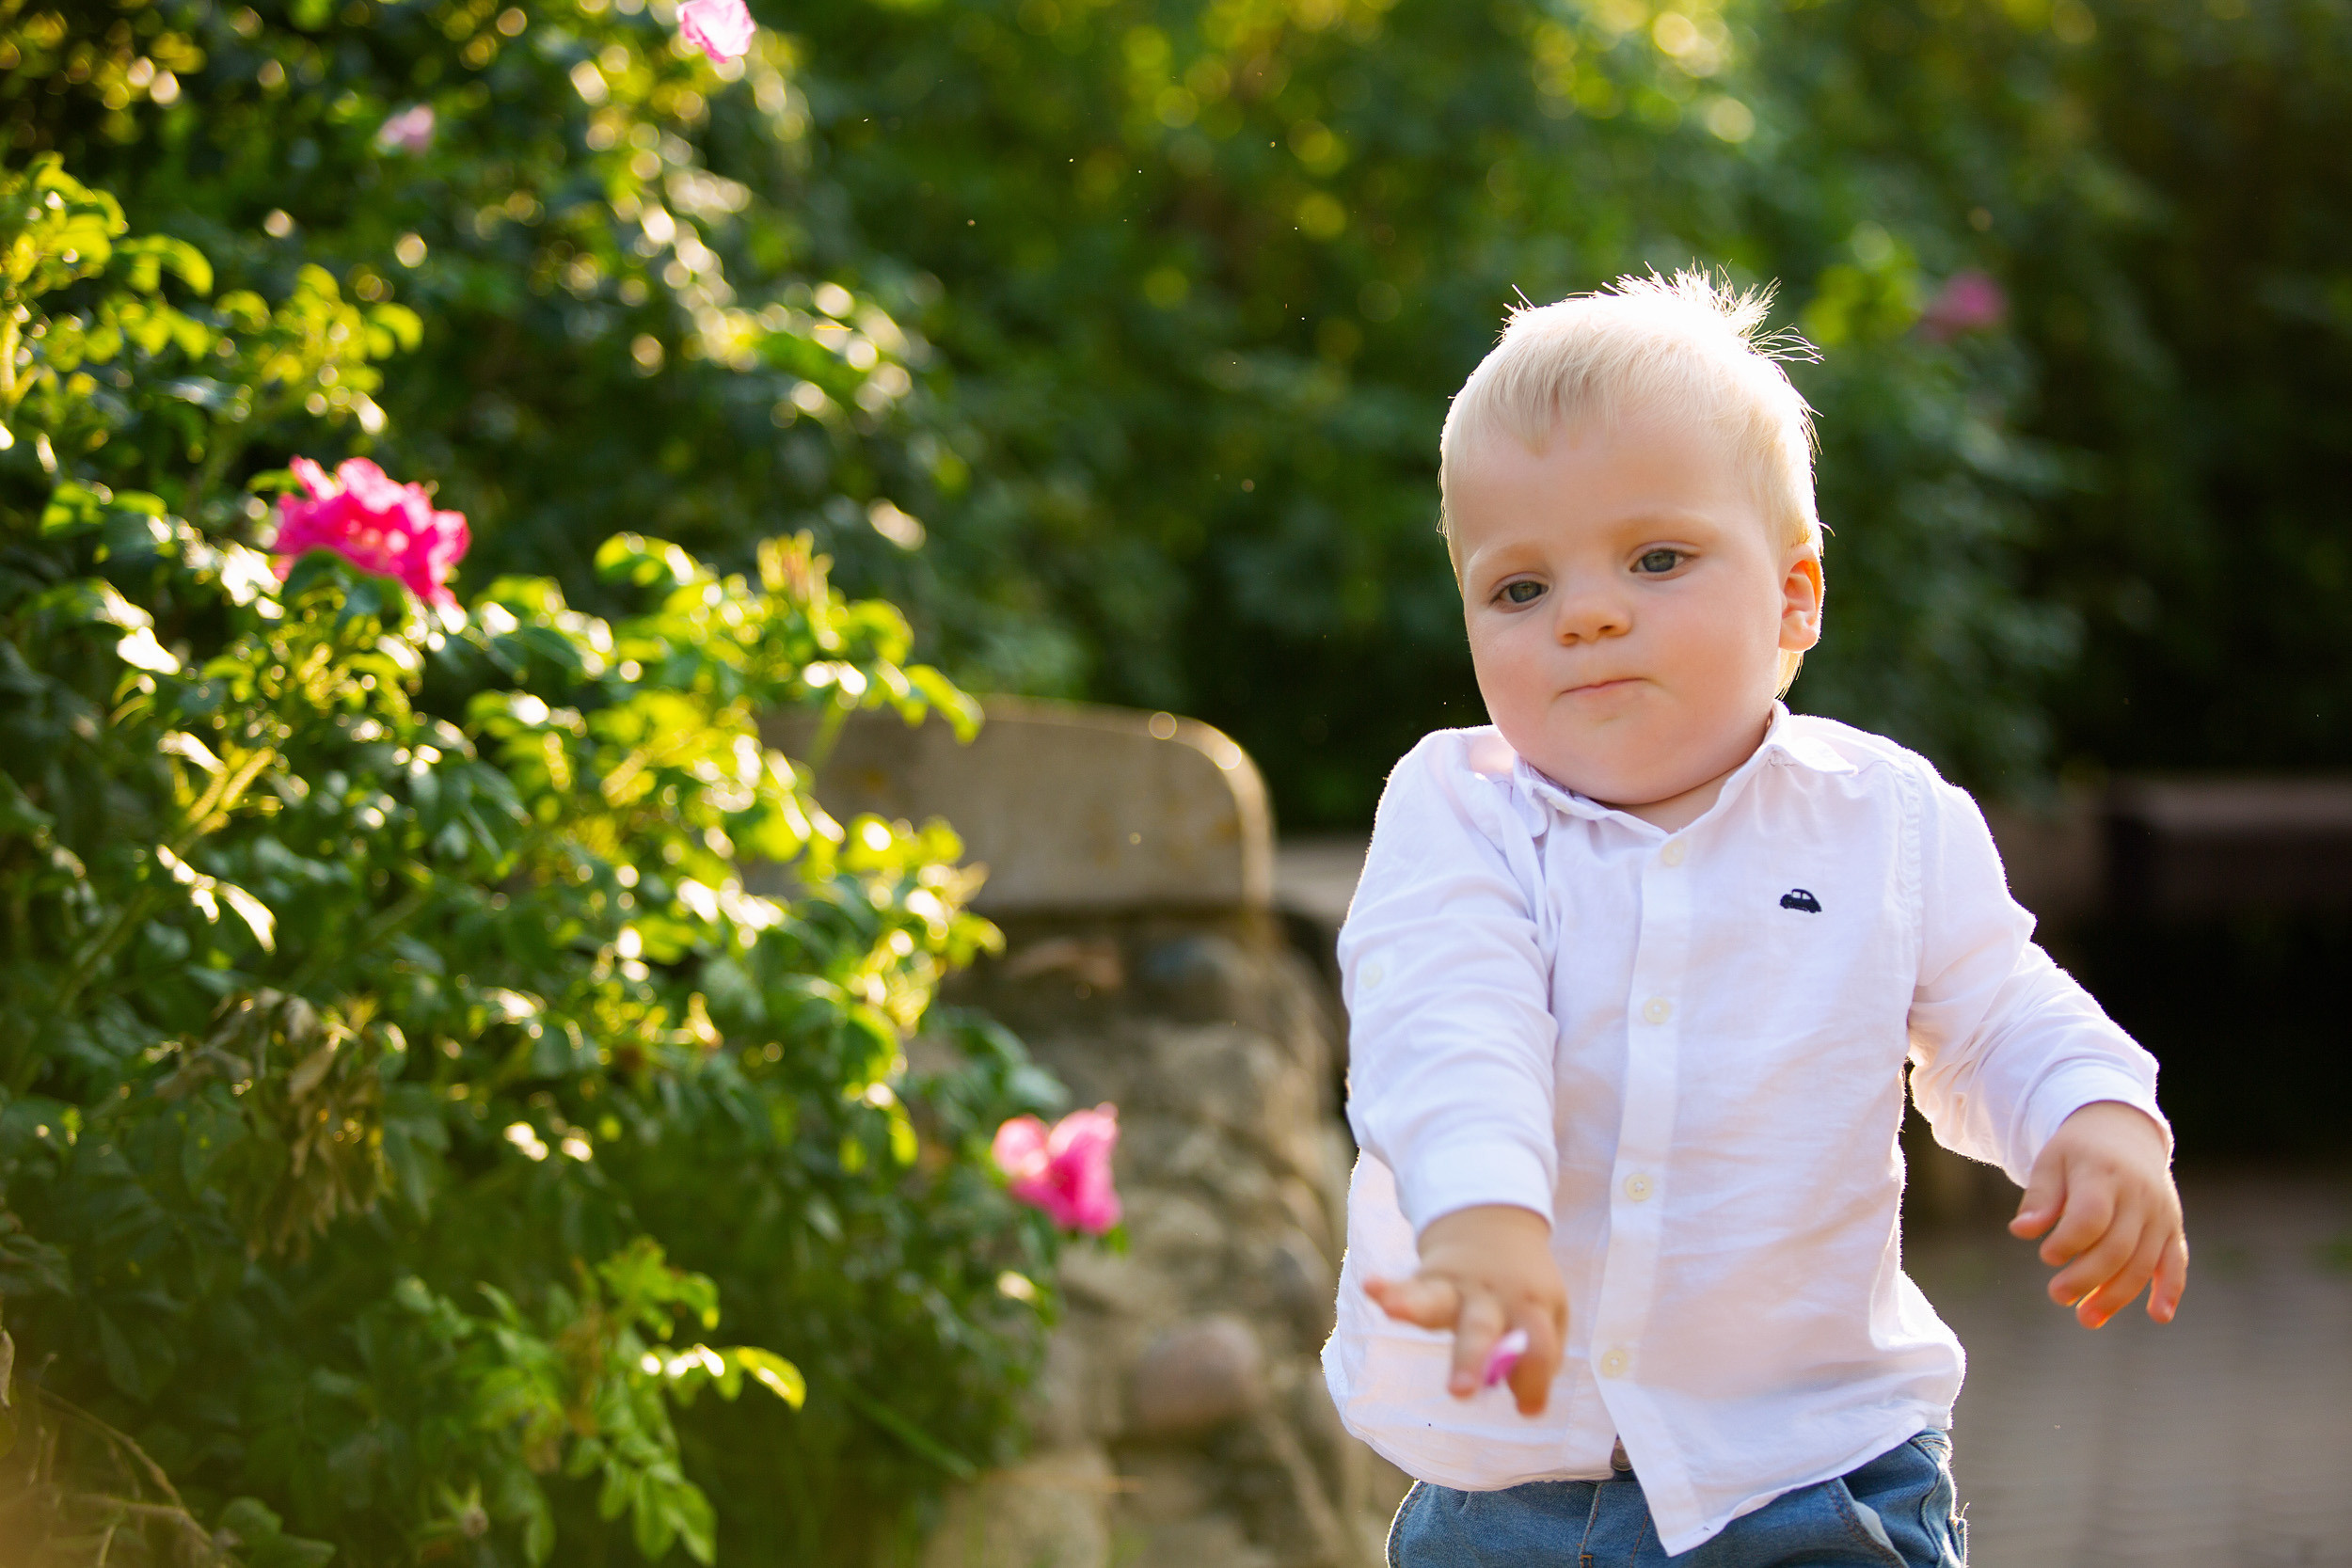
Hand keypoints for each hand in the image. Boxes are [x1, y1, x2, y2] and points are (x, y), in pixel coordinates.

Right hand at [1364, 1203, 1565, 1414]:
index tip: (1528, 1410)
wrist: (1494, 1223)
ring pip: (1435, 1300)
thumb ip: (1540, 1354)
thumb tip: (1516, 1392)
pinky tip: (1370, 1287)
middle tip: (1460, 1393)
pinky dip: (1385, 1288)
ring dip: (1413, 1308)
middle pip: (1482, 1330)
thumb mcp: (1549, 1313)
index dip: (1534, 1382)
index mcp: (1530, 1306)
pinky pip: (1404, 1285)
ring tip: (1391, 1312)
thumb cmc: (1523, 1289)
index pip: (1537, 1349)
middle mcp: (1492, 1297)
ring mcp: (1455, 1286)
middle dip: (1470, 1361)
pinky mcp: (1426, 1279)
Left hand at [2009, 1100, 2187, 1328]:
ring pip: (2144, 1263)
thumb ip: (2039, 1198)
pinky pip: (2176, 1263)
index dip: (2069, 1241)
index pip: (2091, 1216)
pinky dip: (2170, 1290)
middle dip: (2087, 1278)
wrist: (2124, 1132)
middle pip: (2118, 1248)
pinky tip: (2158, 1316)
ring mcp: (2160, 1215)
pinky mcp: (2172, 1229)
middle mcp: (2139, 1196)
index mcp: (2104, 1175)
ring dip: (2117, 1296)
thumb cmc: (2078, 1152)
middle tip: (2057, 1296)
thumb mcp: (2051, 1162)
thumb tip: (2021, 1232)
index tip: (2046, 1255)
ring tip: (2086, 1318)